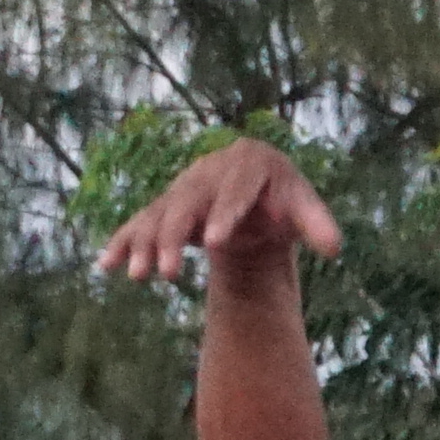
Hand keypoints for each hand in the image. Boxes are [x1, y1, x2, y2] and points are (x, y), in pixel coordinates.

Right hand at [95, 136, 341, 291]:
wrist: (254, 194)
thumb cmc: (282, 201)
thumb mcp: (302, 210)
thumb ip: (316, 225)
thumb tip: (334, 247)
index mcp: (249, 161)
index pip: (235, 187)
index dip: (224, 213)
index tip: (213, 243)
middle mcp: (210, 168)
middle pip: (188, 201)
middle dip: (174, 237)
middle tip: (169, 274)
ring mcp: (184, 186)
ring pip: (159, 213)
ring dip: (145, 244)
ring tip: (138, 277)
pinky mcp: (165, 205)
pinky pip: (140, 222)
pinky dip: (124, 242)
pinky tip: (105, 264)